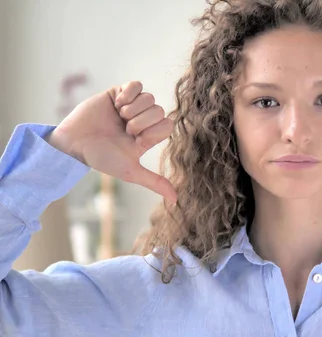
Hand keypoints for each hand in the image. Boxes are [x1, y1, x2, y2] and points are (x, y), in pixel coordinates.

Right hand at [46, 81, 176, 203]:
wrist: (75, 143)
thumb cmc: (101, 158)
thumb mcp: (131, 171)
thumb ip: (154, 182)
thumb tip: (176, 200)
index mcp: (148, 136)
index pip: (167, 125)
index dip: (152, 131)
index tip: (136, 139)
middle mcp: (143, 120)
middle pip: (159, 110)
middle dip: (141, 121)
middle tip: (125, 129)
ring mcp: (131, 106)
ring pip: (150, 98)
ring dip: (133, 109)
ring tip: (118, 117)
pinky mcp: (119, 93)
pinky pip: (137, 85)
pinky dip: (128, 94)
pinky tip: (117, 104)